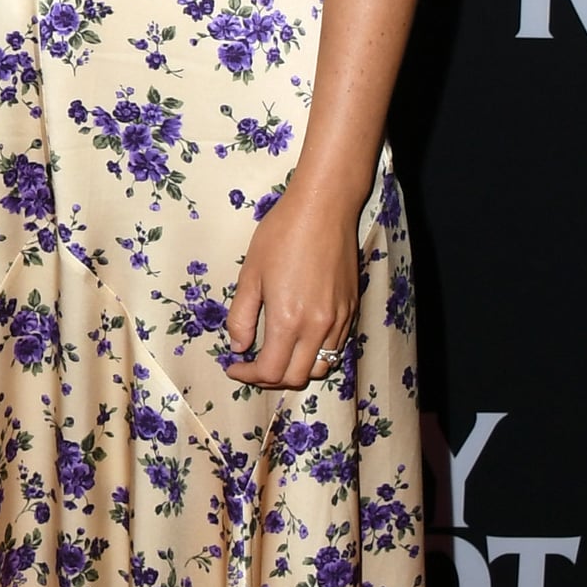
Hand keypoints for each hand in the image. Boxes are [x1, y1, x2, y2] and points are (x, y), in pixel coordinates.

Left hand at [221, 183, 357, 392]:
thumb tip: (239, 347)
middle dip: (270, 379)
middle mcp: (318, 327)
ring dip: (296, 369)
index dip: (248, 376)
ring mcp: (340, 320)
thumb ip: (242, 316)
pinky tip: (300, 338)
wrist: (324, 208)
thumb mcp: (250, 274)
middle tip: (252, 365)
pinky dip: (316, 354)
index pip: (270, 371)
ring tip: (278, 355)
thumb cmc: (282, 234)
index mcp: (288, 320)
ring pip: (320, 367)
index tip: (234, 366)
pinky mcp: (352, 309)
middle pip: (296, 377)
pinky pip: (336, 347)